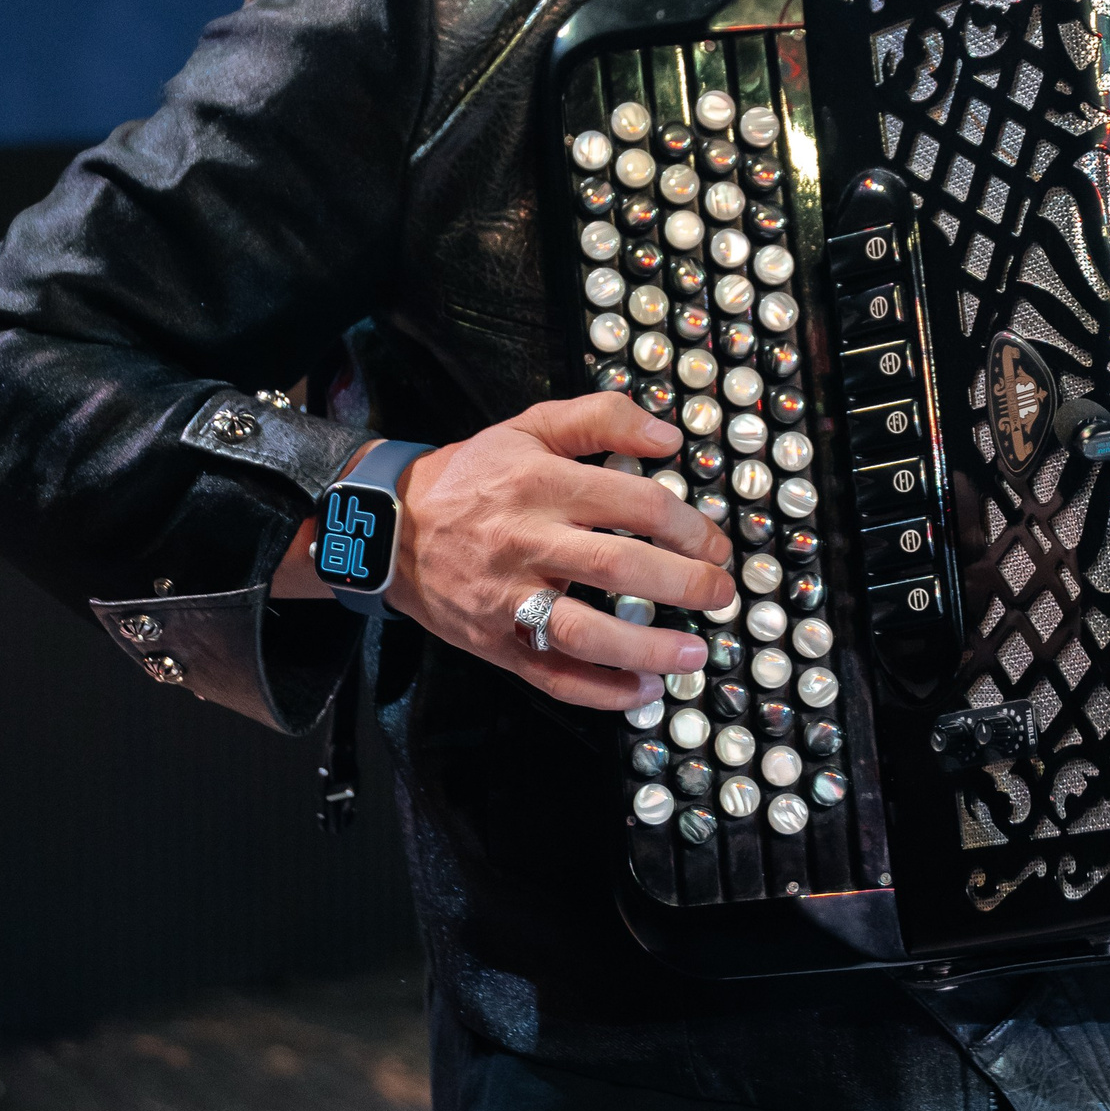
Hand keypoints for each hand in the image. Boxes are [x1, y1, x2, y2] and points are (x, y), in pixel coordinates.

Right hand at [275, 392, 735, 710]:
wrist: (388, 528)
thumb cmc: (472, 476)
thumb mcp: (530, 426)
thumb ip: (601, 418)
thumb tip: (669, 437)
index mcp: (540, 483)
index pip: (633, 504)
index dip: (687, 526)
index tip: (714, 545)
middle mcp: (526, 541)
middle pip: (616, 567)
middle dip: (682, 585)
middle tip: (721, 594)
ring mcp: (508, 598)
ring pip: (585, 633)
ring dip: (648, 649)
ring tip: (695, 655)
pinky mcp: (496, 642)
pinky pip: (553, 676)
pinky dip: (601, 692)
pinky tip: (642, 692)